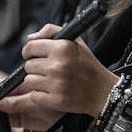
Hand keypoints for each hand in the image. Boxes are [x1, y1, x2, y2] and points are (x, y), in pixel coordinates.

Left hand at [0, 25, 115, 130]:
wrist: (103, 91)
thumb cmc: (87, 65)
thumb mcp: (75, 41)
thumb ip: (51, 31)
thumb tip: (29, 38)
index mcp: (62, 47)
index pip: (29, 47)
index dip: (30, 52)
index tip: (34, 56)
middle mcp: (58, 65)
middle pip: (28, 65)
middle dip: (35, 68)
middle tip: (48, 70)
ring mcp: (57, 84)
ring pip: (29, 81)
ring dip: (37, 82)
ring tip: (51, 81)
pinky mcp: (56, 100)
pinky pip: (34, 96)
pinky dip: (41, 95)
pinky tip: (52, 92)